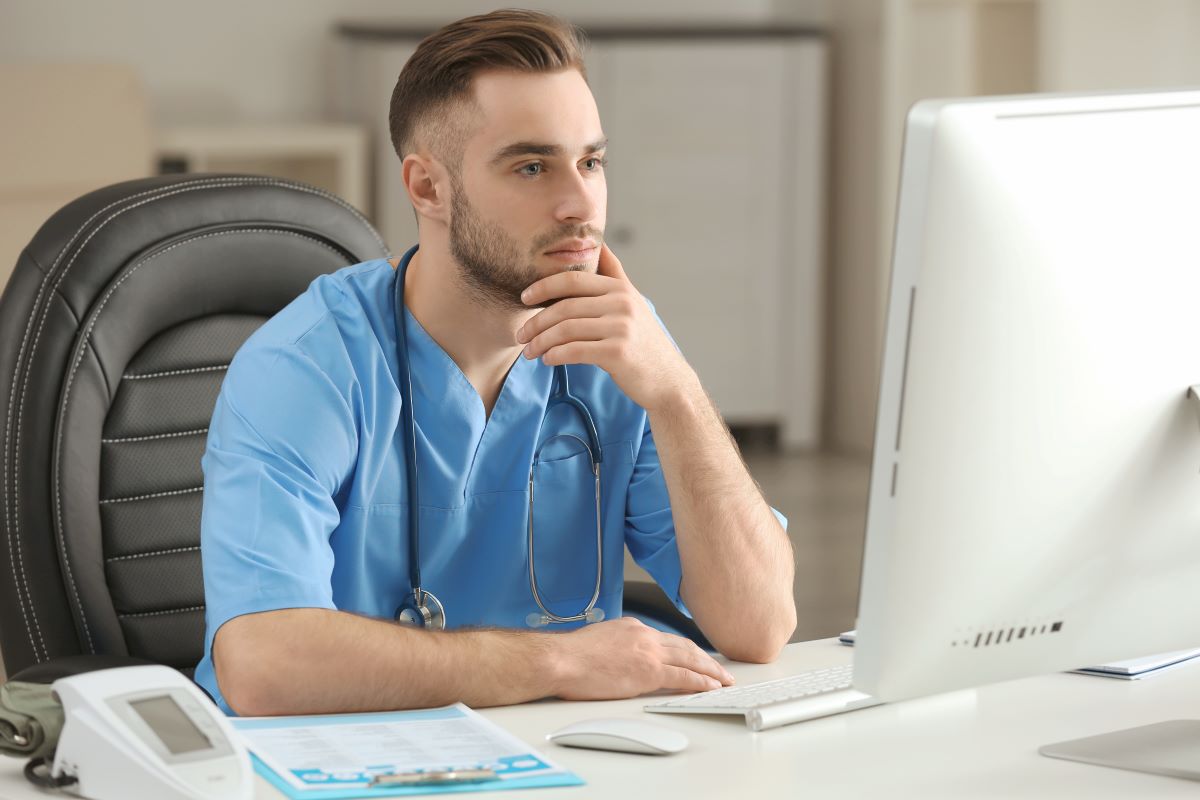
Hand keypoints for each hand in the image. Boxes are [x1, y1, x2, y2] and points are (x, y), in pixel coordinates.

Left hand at [516, 244, 696, 412]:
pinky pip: (574, 351)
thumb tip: (599, 243)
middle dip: (536, 321)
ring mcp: (621, 327)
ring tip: (529, 352)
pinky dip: (555, 356)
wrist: (667, 380)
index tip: (524, 298)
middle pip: (564, 306)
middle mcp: (621, 303)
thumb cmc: (642, 342)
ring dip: (540, 342)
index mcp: (620, 288)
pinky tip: (547, 360)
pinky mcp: (617, 352)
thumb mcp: (633, 301)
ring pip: (565, 330)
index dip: (543, 286)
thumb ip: (614, 274)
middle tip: (520, 334)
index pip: (572, 279)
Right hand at [549, 617, 733, 700]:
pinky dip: (701, 681)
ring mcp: (648, 652)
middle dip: (705, 658)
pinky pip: (684, 677)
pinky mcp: (649, 671)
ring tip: (724, 679)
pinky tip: (711, 686)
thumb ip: (616, 648)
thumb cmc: (569, 657)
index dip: (684, 649)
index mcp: (631, 628)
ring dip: (710, 670)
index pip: (665, 639)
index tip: (694, 656)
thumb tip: (620, 660)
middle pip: (684, 646)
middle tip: (720, 668)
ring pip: (690, 659)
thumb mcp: (598, 642)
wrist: (561, 659)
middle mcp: (644, 635)